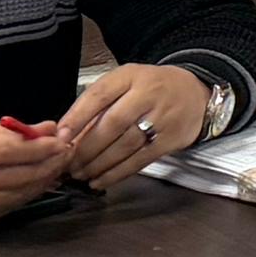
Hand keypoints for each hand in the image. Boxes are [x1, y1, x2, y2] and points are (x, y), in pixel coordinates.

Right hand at [0, 118, 71, 230]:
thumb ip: (6, 131)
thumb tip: (49, 129)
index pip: (12, 150)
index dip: (43, 146)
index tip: (63, 139)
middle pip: (20, 175)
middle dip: (51, 164)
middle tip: (68, 153)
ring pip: (17, 196)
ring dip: (43, 181)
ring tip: (58, 167)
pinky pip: (6, 209)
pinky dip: (26, 196)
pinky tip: (37, 184)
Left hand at [58, 63, 208, 187]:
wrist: (194, 92)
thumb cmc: (150, 89)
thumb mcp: (124, 83)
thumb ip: (97, 104)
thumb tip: (66, 137)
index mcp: (131, 76)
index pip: (100, 95)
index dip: (78, 117)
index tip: (60, 137)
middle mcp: (149, 94)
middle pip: (113, 123)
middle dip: (86, 148)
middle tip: (68, 164)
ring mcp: (163, 117)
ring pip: (125, 145)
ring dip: (98, 164)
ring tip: (81, 173)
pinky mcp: (171, 138)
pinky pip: (140, 160)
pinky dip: (117, 173)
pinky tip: (101, 180)